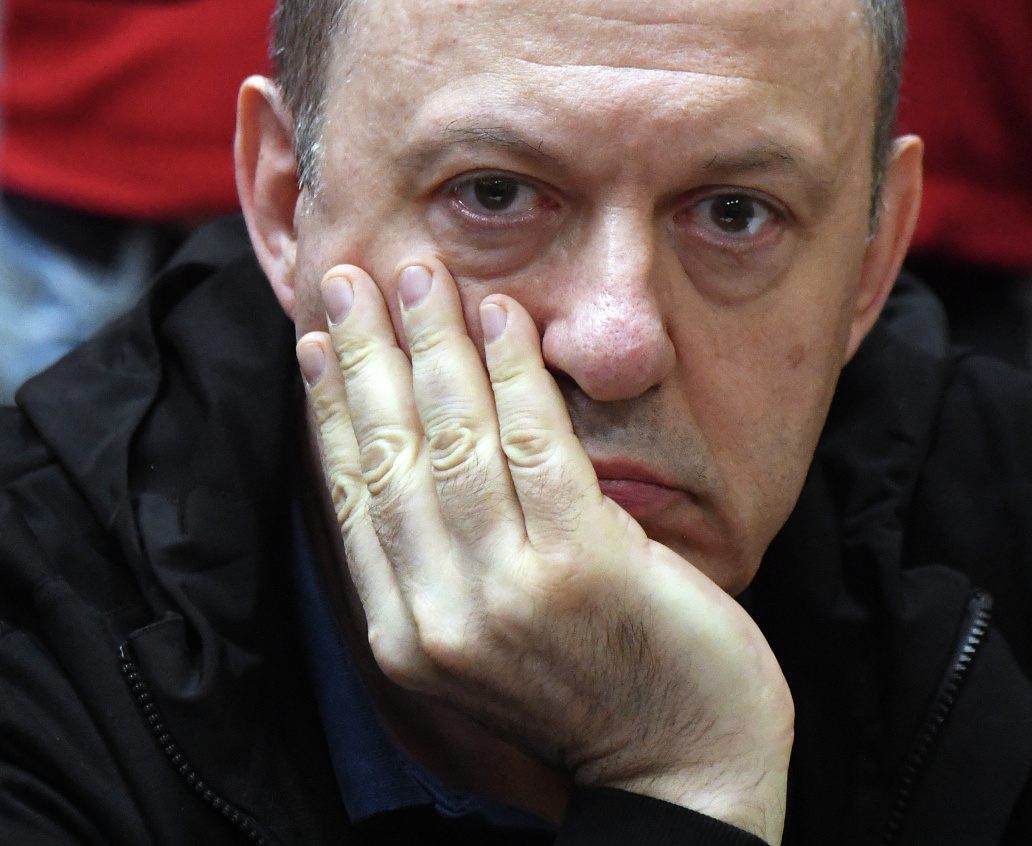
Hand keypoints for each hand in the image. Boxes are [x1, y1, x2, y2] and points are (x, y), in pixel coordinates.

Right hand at [297, 259, 793, 842]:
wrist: (688, 770)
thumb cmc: (599, 695)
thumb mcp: (497, 644)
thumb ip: (451, 568)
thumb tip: (421, 462)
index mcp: (407, 637)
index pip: (353, 498)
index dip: (333, 410)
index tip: (317, 343)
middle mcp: (438, 616)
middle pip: (389, 456)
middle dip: (365, 357)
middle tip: (350, 279)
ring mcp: (506, 592)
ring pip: (452, 442)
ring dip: (429, 347)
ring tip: (417, 276)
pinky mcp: (578, 565)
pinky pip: (534, 445)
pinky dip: (514, 372)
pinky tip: (501, 316)